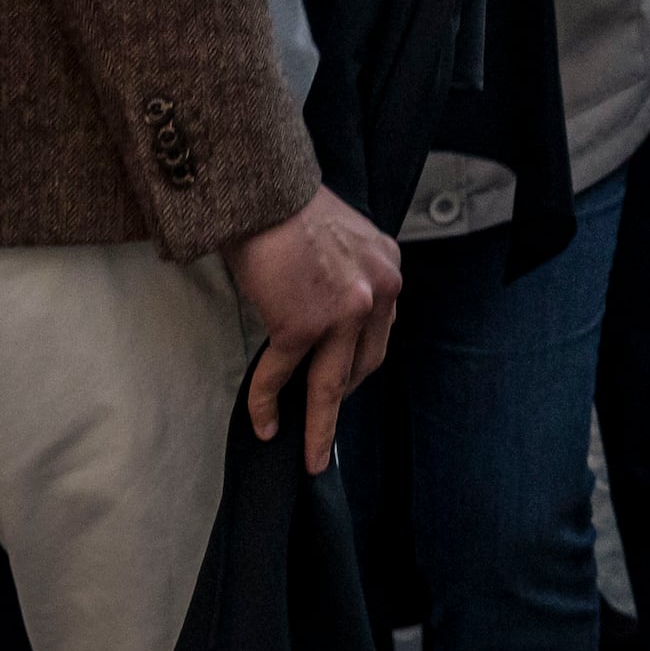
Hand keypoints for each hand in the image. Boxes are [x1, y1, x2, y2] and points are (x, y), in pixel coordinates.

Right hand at [228, 187, 401, 474]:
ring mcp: (344, 313)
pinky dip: (268, 403)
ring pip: (332, 384)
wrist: (261, 194)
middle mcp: (377, 293)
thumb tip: (328, 312)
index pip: (380, 331)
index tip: (345, 386)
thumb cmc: (288, 212)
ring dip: (320, 425)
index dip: (359, 363)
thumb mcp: (343, 241)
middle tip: (327, 430)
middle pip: (364, 364)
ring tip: (312, 456)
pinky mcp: (303, 326)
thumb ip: (348, 277)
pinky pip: (281, 376)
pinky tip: (264, 425)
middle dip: (343, 400)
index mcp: (388, 270)